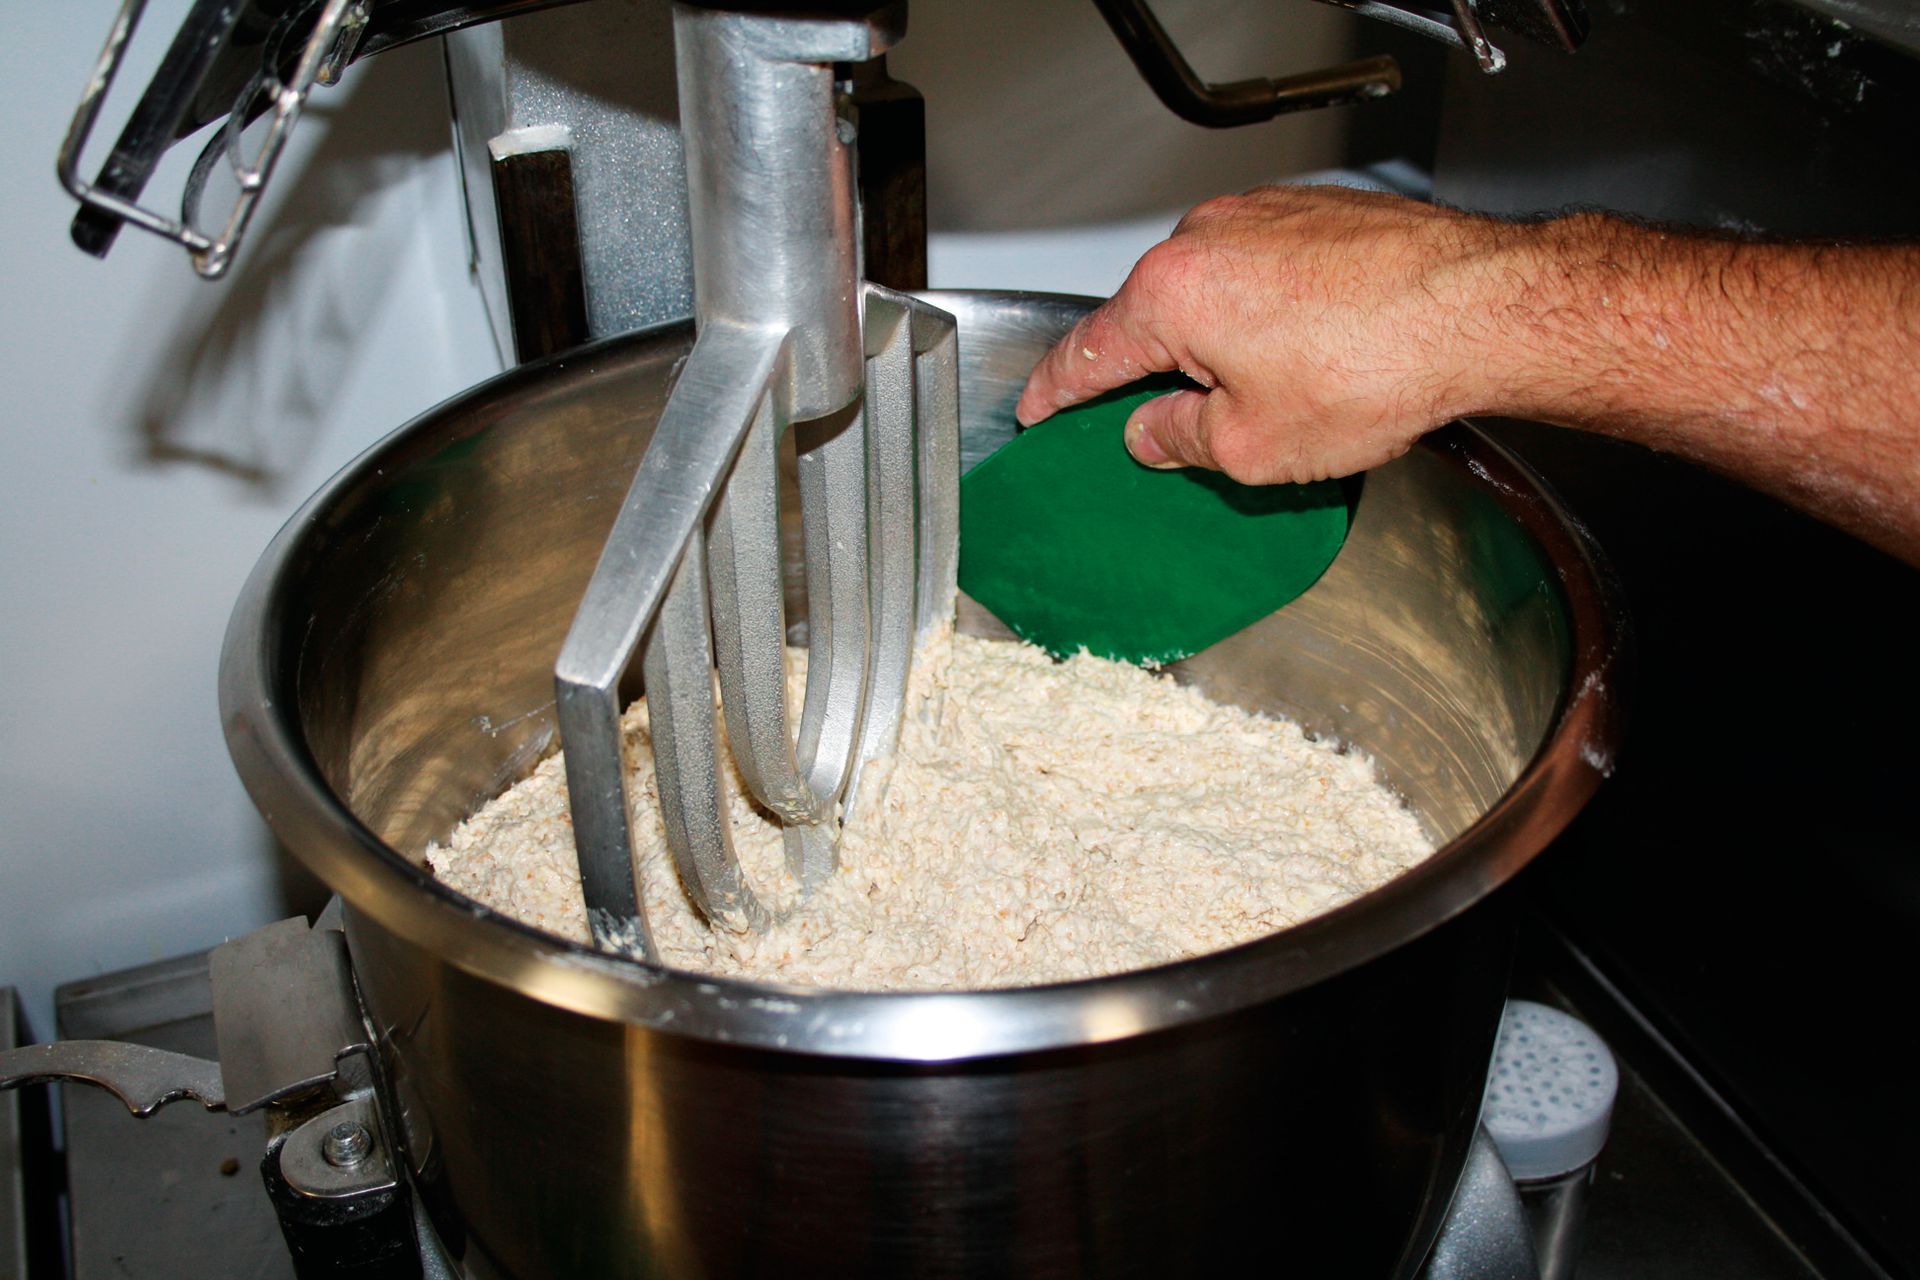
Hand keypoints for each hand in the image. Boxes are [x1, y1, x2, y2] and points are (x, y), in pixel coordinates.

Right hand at [1015, 184, 1512, 484]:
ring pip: (1215, 294)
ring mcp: (1263, 216)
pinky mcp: (1316, 213)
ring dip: (1227, 344)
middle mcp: (1208, 238)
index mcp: (1171, 293)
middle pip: (1154, 320)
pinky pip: (1267, 272)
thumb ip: (1179, 440)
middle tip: (1179, 428)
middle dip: (1161, 375)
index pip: (1086, 352)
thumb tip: (1153, 433)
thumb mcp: (1252, 446)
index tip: (1040, 409)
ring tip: (1282, 397)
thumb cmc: (1377, 367)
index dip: (1055, 393)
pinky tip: (1318, 356)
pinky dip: (1274, 315)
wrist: (1482, 309)